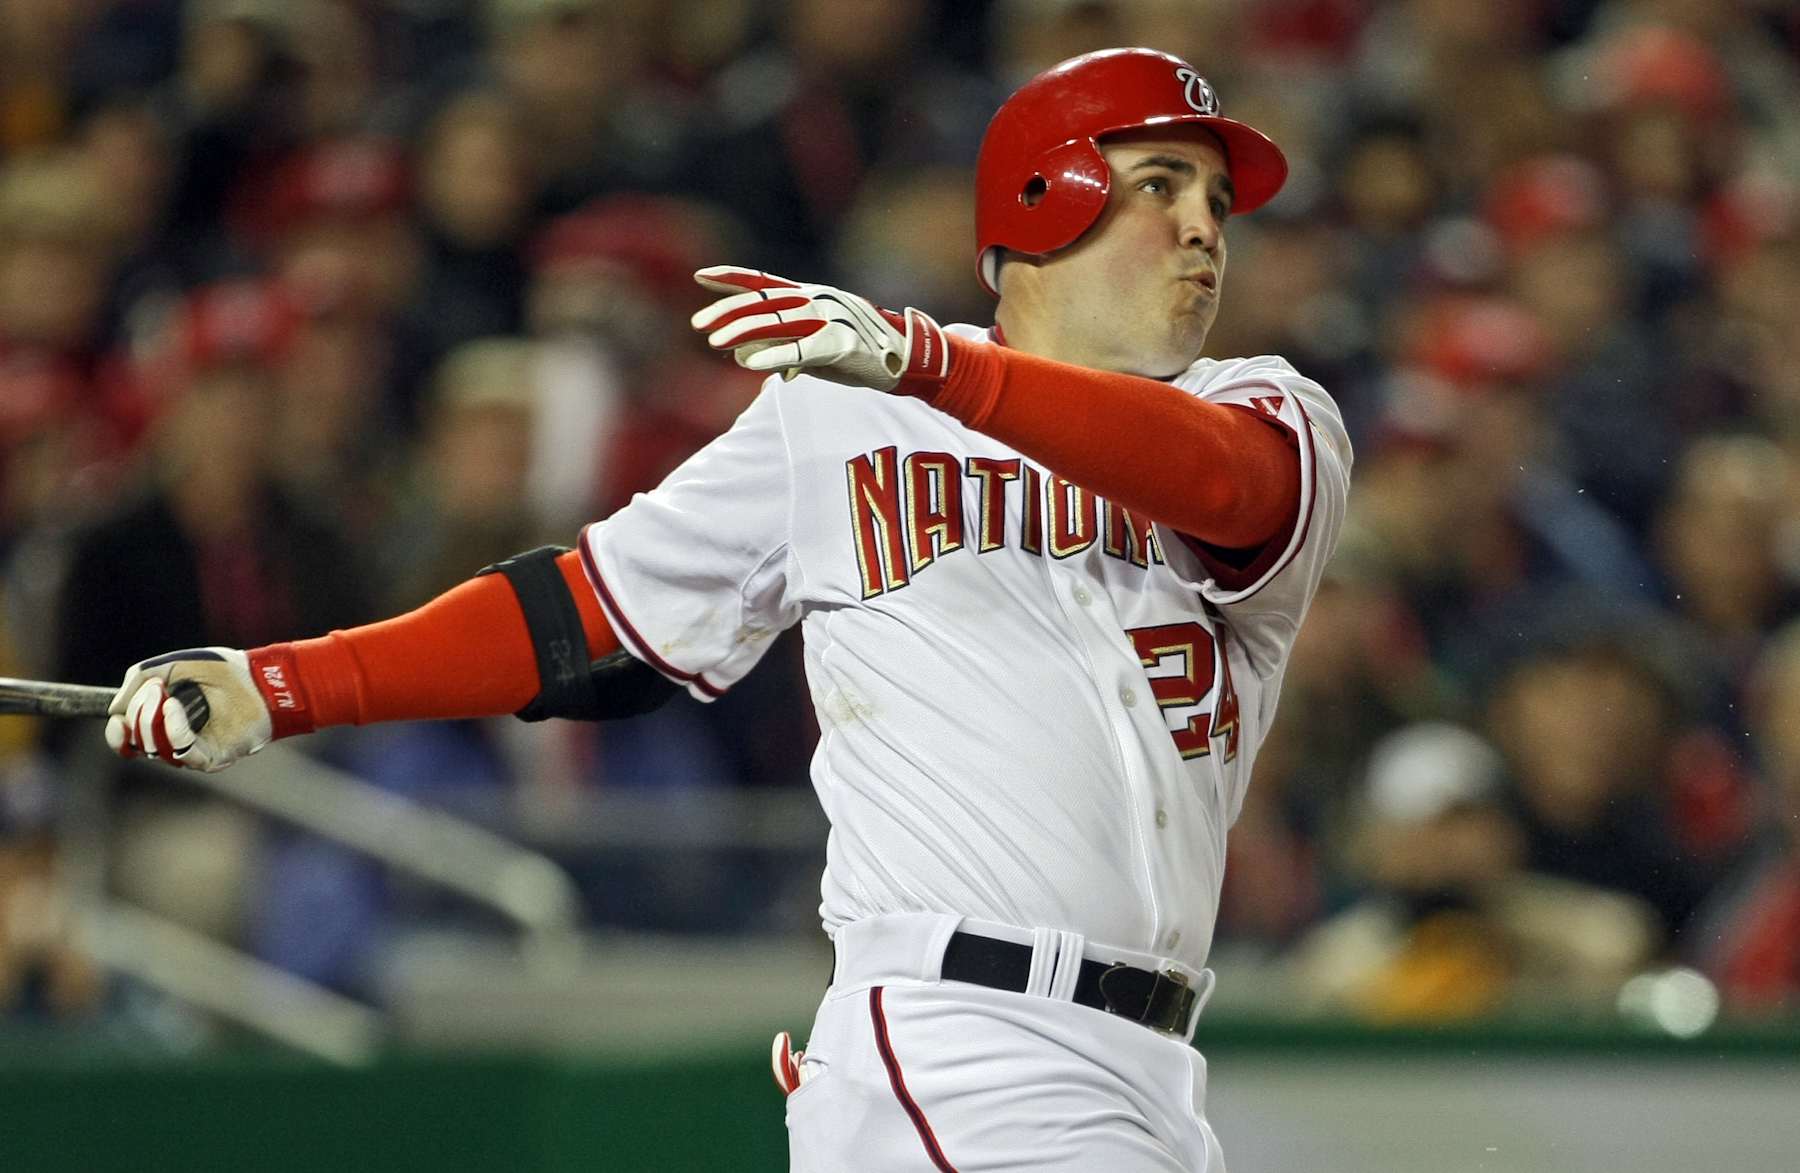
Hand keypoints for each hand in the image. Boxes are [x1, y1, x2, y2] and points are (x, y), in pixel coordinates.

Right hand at [106, 648, 270, 771]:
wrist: (259, 676)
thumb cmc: (220, 670)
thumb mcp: (170, 665)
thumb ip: (138, 680)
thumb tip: (114, 711)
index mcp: (163, 722)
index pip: (129, 741)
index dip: (116, 734)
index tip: (118, 718)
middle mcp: (176, 741)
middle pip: (139, 742)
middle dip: (139, 712)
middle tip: (157, 687)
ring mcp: (195, 751)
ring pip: (156, 750)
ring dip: (152, 720)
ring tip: (167, 694)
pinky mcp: (213, 758)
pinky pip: (182, 752)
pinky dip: (172, 729)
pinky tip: (174, 707)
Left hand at [690, 267, 948, 393]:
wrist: (907, 360)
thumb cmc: (858, 353)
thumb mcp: (812, 346)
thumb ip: (778, 346)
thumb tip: (738, 353)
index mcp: (810, 295)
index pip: (764, 282)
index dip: (732, 277)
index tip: (700, 276)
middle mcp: (817, 300)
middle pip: (764, 301)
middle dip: (728, 311)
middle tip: (699, 324)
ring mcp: (831, 318)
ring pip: (778, 322)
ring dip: (743, 331)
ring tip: (715, 341)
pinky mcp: (842, 343)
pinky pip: (801, 349)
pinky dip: (774, 355)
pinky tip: (750, 362)